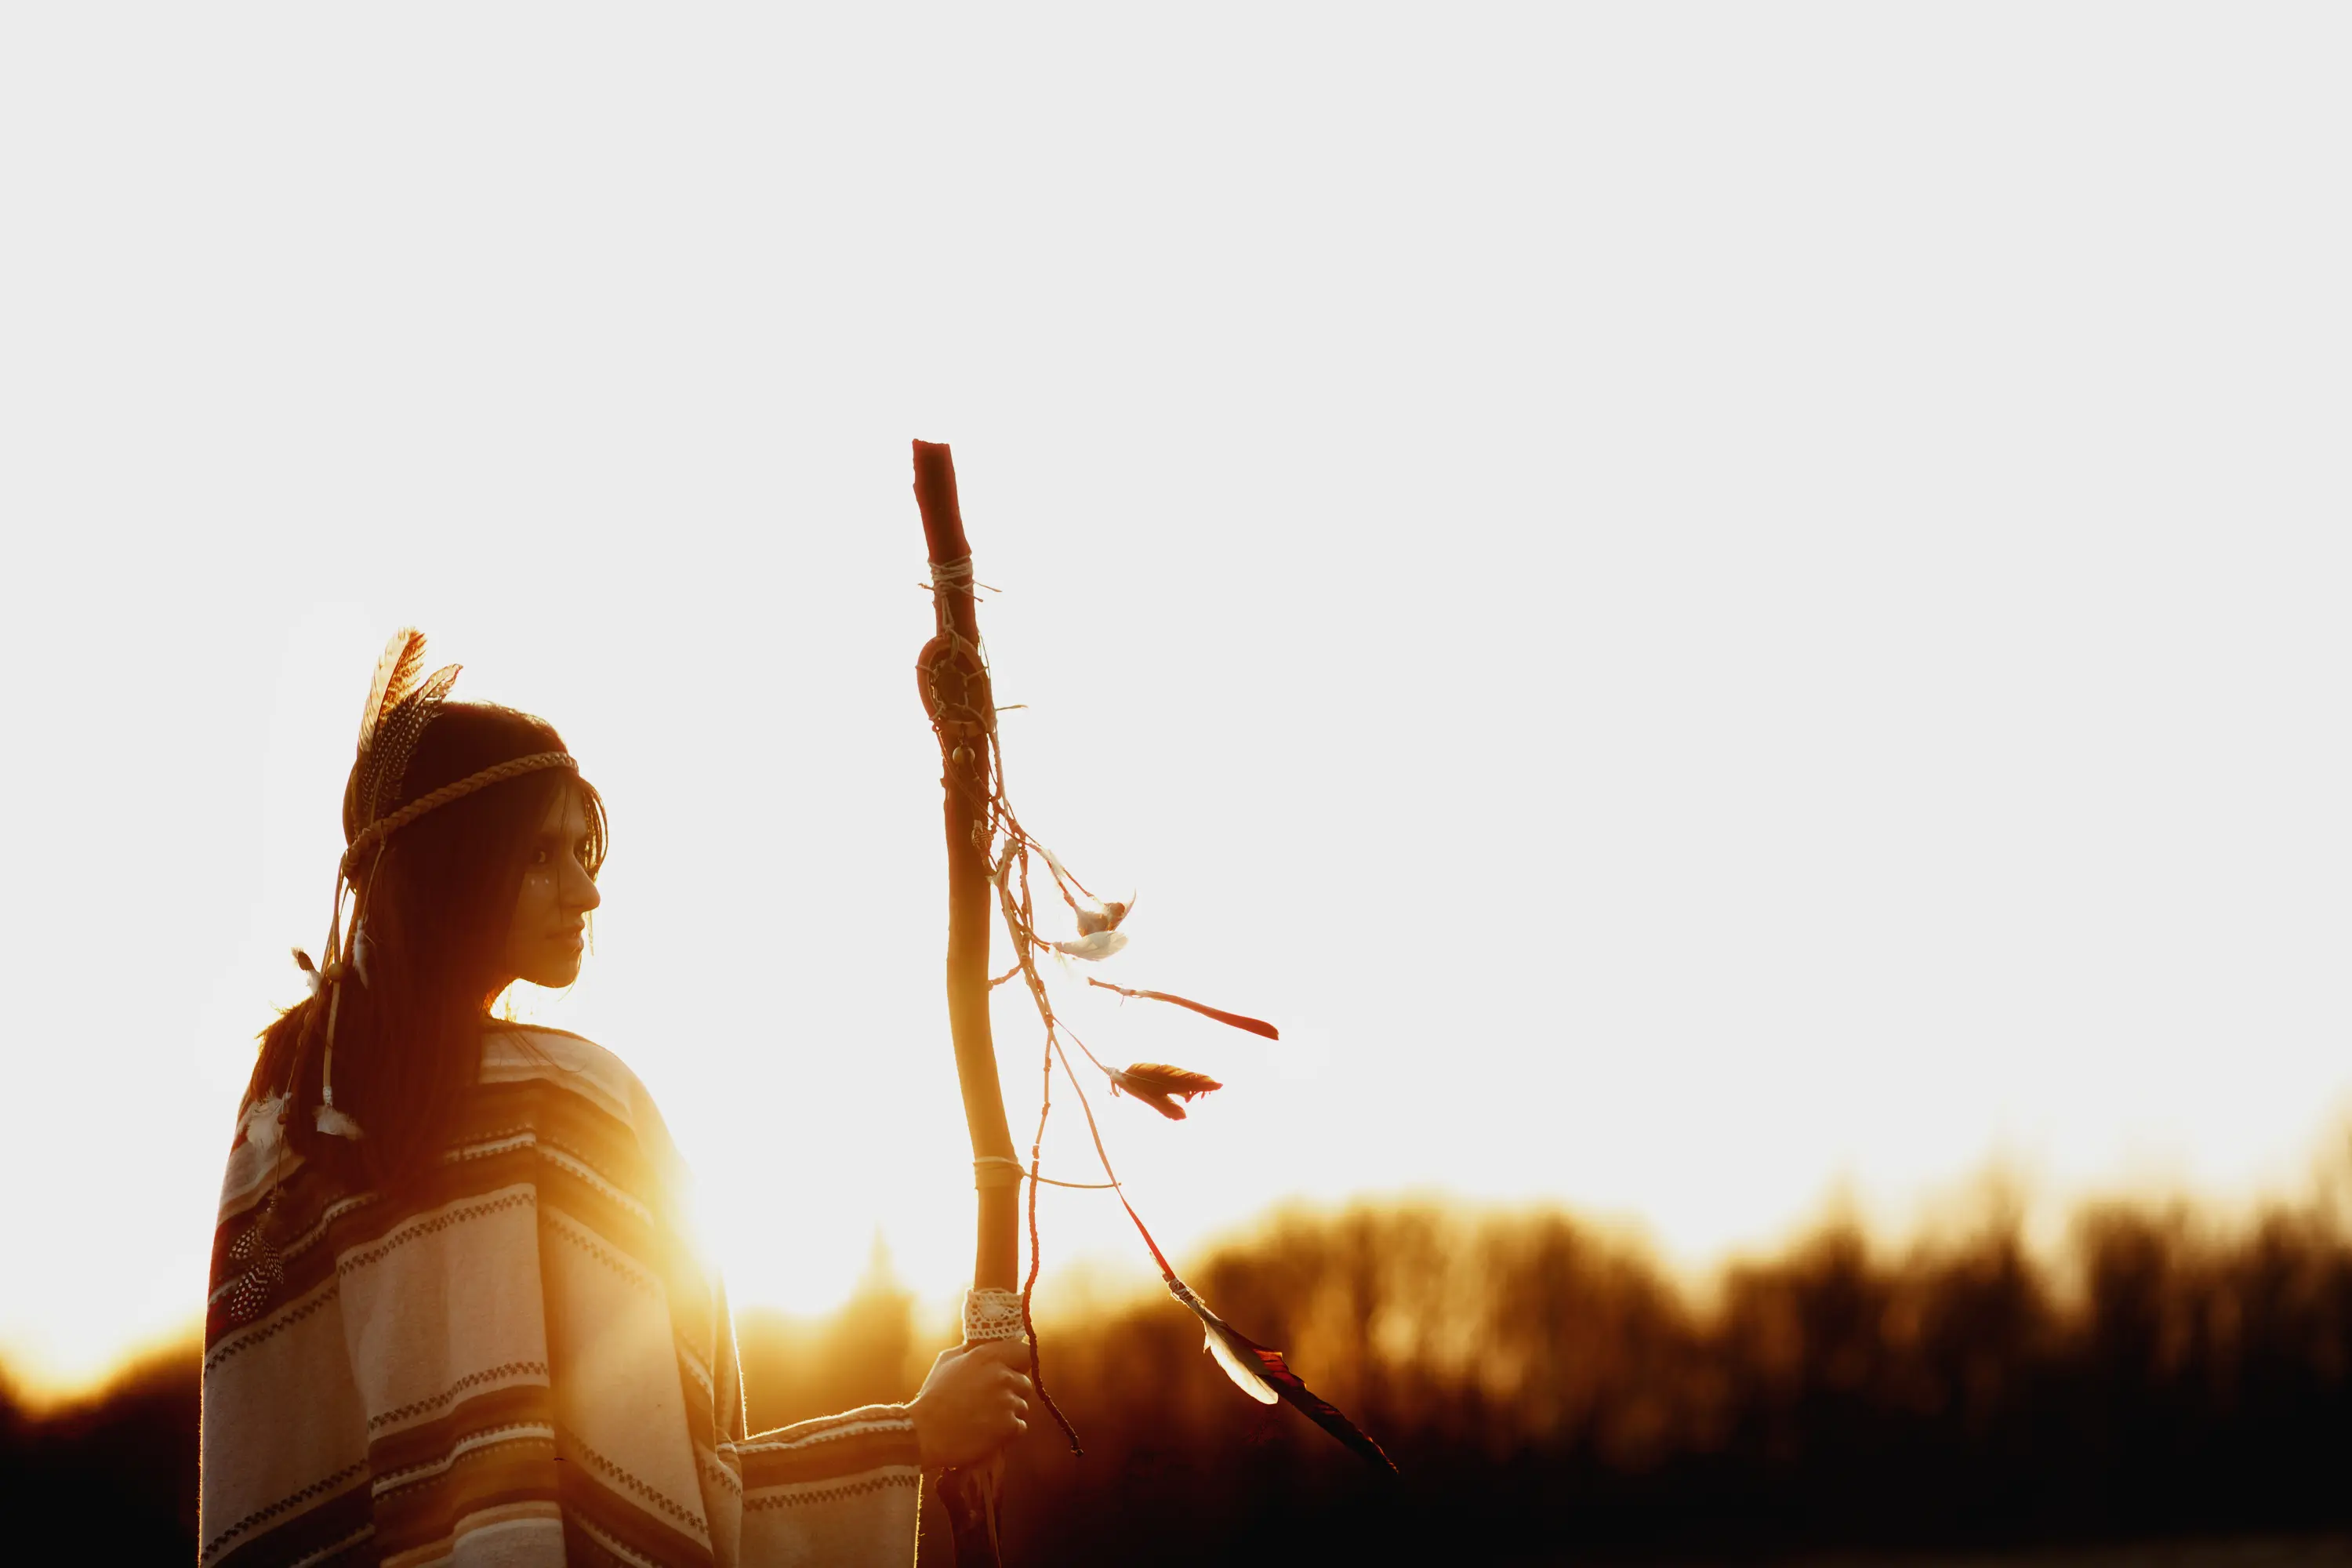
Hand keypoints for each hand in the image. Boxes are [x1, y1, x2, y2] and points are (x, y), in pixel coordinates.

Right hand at [909, 1339, 1032, 1469]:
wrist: (925, 1433)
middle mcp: (1002, 1376)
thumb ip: (970, 1350)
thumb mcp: (947, 1361)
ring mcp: (1007, 1401)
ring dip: (1009, 1413)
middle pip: (1025, 1383)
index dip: (1019, 1363)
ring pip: (1022, 1406)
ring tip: (985, 1418)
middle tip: (991, 1401)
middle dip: (1013, 1392)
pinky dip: (1008, 1432)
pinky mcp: (1008, 1426)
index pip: (1025, 1352)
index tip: (1012, 1370)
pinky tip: (988, 1432)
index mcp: (988, 1356)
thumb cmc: (933, 1397)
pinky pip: (1020, 1427)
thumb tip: (984, 1345)